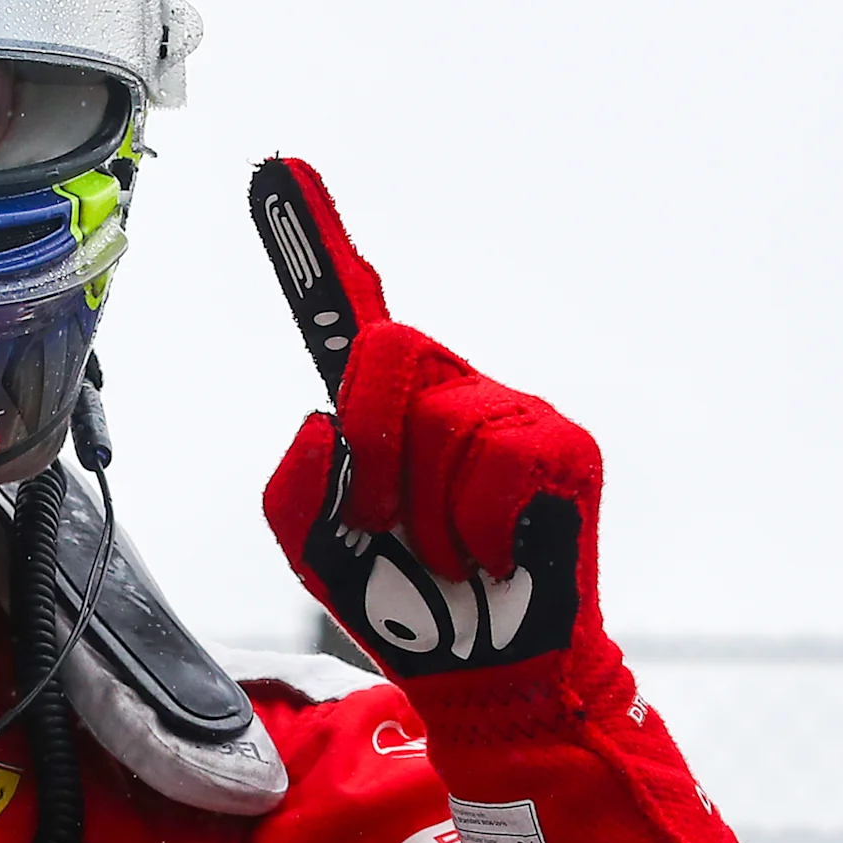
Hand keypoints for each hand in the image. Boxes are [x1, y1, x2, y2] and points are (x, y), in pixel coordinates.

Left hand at [245, 157, 750, 842]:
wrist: (485, 675)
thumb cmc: (403, 604)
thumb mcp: (317, 545)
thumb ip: (299, 479)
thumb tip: (322, 417)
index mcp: (382, 407)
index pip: (346, 309)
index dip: (310, 239)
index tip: (277, 167)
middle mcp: (448, 389)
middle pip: (388, 358)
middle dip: (378, 451)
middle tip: (394, 521)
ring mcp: (512, 410)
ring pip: (444, 424)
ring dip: (433, 512)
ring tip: (455, 554)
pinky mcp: (566, 445)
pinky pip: (500, 459)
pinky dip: (483, 523)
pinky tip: (499, 552)